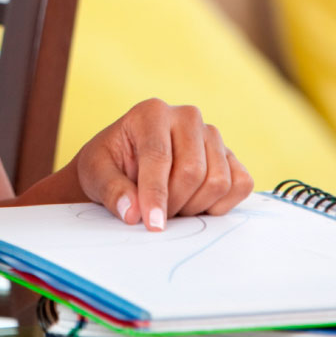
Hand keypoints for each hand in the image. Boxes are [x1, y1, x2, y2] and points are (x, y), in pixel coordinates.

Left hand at [69, 99, 254, 229]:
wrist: (126, 163)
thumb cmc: (110, 165)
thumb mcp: (95, 174)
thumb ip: (112, 191)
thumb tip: (133, 212)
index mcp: (151, 112)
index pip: (159, 156)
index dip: (156, 194)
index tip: (153, 224)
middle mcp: (186, 116)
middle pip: (193, 171)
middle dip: (174, 203)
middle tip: (156, 214)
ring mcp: (212, 134)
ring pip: (218, 181)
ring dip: (194, 206)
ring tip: (173, 205)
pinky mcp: (229, 155)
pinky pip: (240, 184)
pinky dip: (220, 204)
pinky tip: (196, 203)